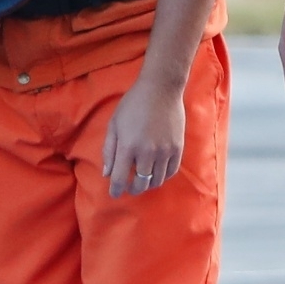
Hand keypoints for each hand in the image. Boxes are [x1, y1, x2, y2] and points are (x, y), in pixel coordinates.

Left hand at [103, 75, 186, 197]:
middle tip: (130, 187)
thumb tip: (107, 173)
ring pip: (157, 181)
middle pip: (140, 184)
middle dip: (133, 189)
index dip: (116, 190)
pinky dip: (163, 176)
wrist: (161, 89)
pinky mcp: (178, 148)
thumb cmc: (133, 104)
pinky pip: (171, 172)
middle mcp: (147, 152)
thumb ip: (109, 150)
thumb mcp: (114, 124)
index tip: (114, 194)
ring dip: (148, 184)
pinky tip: (156, 173)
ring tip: (143, 180)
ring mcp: (165, 151)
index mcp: (128, 146)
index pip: (120, 179)